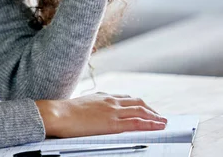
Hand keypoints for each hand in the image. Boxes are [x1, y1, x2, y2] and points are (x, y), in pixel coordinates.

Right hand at [34, 92, 167, 138]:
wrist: (58, 114)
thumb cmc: (64, 112)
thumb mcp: (81, 105)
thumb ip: (92, 107)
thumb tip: (94, 114)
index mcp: (102, 96)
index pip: (126, 98)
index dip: (138, 103)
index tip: (146, 108)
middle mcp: (111, 101)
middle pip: (137, 102)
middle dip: (151, 109)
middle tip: (159, 116)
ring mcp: (113, 111)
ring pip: (141, 111)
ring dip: (155, 117)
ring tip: (164, 122)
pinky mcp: (113, 124)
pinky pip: (136, 123)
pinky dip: (150, 124)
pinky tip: (158, 127)